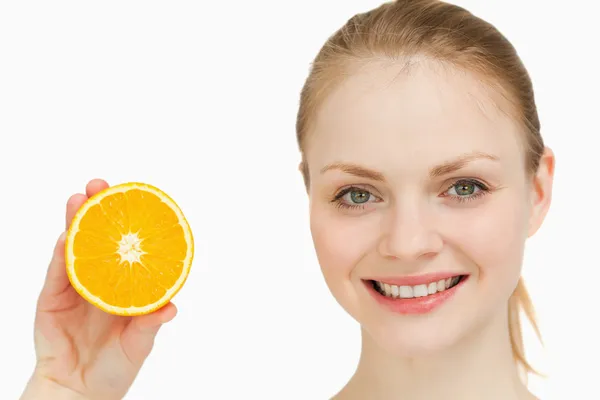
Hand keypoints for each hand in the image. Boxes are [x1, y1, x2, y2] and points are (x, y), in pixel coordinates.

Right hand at [25, 179, 176, 399]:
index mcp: (124, 285)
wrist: (80, 392)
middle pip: (99, 237)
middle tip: (100, 184)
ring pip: (75, 247)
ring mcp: (75, 287)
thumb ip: (150, 324)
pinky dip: (61, 255)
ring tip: (78, 198)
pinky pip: (57, 273)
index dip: (129, 223)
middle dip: (99, 210)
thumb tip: (171, 308)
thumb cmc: (115, 367)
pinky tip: (66, 236)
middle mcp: (101, 279)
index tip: (137, 198)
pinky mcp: (52, 299)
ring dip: (76, 222)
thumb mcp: (138, 344)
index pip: (127, 247)